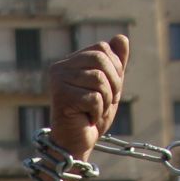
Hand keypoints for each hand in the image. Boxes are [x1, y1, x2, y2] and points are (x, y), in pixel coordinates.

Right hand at [45, 35, 128, 162]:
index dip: (115, 68)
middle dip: (113, 83)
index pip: (102, 48)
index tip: (109, 89)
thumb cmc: (91, 115)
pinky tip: (87, 119)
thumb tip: (121, 37)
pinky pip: (93, 97)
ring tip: (95, 111)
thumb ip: (115, 63)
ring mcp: (58, 82)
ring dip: (105, 100)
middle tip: (106, 102)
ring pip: (98, 79)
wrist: (77, 143)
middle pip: (101, 59)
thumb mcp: (110, 86)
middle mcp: (59, 68)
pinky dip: (98, 112)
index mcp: (70, 62)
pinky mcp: (61, 97)